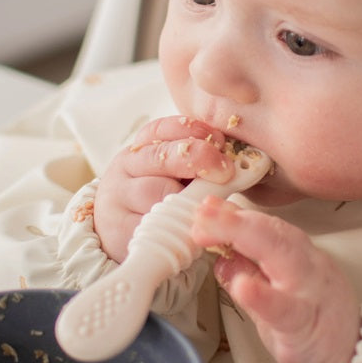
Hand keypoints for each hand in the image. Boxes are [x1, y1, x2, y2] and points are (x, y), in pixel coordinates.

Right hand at [93, 116, 233, 261]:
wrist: (120, 234)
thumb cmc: (160, 199)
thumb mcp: (177, 175)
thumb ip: (201, 165)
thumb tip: (243, 165)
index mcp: (144, 146)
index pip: (164, 128)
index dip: (194, 131)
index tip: (220, 141)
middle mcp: (127, 165)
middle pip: (161, 156)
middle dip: (198, 160)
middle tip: (224, 172)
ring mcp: (118, 196)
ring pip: (156, 193)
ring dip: (187, 201)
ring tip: (207, 209)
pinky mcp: (118, 228)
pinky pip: (153, 226)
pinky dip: (176, 229)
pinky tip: (190, 232)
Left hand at [191, 197, 359, 362]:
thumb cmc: (320, 341)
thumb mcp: (279, 304)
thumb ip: (253, 277)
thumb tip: (221, 255)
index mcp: (305, 262)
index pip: (269, 229)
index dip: (236, 216)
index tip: (208, 207)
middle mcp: (312, 271)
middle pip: (275, 234)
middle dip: (234, 220)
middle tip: (202, 213)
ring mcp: (313, 297)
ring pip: (284, 256)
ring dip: (243, 237)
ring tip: (210, 230)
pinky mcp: (308, 330)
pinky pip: (287, 310)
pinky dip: (264, 297)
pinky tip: (244, 287)